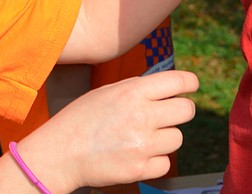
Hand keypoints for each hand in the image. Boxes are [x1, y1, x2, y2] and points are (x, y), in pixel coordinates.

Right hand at [18, 70, 198, 191]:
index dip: (190, 82)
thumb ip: (136, 88)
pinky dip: (155, 161)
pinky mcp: (139, 169)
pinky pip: (165, 163)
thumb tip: (168, 86)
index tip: (191, 86)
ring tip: (142, 137)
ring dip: (165, 138)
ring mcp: (142, 145)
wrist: (60, 153)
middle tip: (168, 114)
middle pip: (186, 110)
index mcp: (132, 92)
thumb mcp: (106, 92)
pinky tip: (136, 155)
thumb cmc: (81, 119)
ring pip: (177, 138)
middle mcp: (141, 116)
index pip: (178, 81)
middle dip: (181, 110)